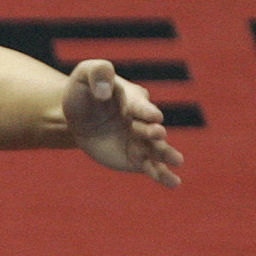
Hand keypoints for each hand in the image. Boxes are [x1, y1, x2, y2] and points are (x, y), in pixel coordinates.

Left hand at [61, 58, 183, 185]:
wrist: (78, 118)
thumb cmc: (85, 92)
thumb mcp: (85, 74)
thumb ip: (97, 73)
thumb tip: (103, 91)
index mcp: (132, 100)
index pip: (140, 106)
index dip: (145, 111)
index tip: (153, 117)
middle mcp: (141, 121)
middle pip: (150, 128)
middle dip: (153, 131)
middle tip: (158, 133)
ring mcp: (140, 141)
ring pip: (156, 149)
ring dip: (166, 154)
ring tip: (177, 161)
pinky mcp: (136, 158)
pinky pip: (151, 167)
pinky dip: (163, 175)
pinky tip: (174, 183)